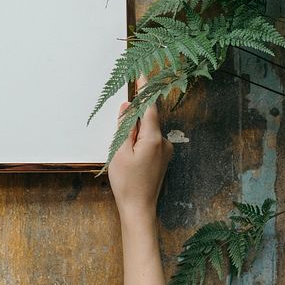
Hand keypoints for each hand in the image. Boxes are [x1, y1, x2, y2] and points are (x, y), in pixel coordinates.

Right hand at [108, 77, 172, 221]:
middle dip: (133, 116)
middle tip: (122, 123)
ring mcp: (165, 151)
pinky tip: (129, 154)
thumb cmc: (127, 183)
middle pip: (148, 119)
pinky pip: (150, 141)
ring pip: (148, 131)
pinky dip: (139, 140)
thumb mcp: (120, 152)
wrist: (139, 210)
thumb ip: (124, 127)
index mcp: (153, 139)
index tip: (142, 74)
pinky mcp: (162, 159)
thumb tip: (127, 107)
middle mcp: (164, 143)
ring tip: (122, 150)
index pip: (149, 107)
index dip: (145, 89)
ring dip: (135, 131)